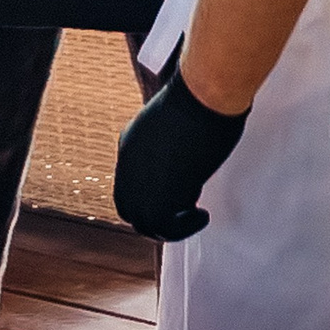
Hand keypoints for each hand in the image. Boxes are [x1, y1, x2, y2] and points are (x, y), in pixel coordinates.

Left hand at [112, 62, 248, 241]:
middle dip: (154, 218)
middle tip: (180, 217)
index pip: (128, 184)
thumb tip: (182, 156)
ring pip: (144, 223)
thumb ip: (168, 143)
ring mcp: (141, 183)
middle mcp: (128, 166)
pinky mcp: (160, 196)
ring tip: (194, 218)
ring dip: (170, 227)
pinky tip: (201, 216)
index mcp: (129, 144)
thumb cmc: (196, 101)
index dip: (147, 195)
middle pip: (129, 208)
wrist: (200, 100)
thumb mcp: (173, 123)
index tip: (171, 197)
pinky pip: (165, 228)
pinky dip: (183, 229)